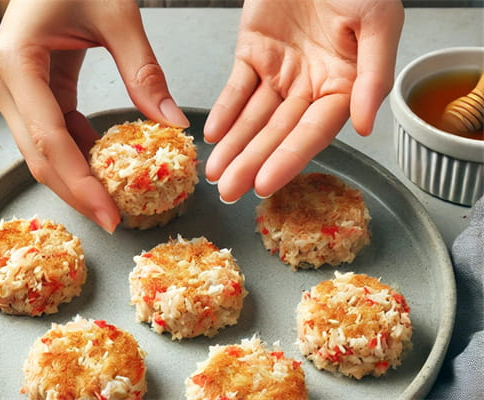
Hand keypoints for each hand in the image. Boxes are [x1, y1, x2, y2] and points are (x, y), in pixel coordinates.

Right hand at [0, 0, 188, 232]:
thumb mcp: (116, 15)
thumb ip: (144, 71)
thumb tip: (172, 124)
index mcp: (17, 62)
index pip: (48, 139)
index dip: (79, 184)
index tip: (109, 215)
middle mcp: (2, 81)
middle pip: (39, 155)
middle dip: (77, 192)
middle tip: (115, 220)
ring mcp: (9, 88)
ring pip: (41, 150)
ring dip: (77, 176)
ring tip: (115, 198)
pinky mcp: (26, 90)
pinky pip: (50, 133)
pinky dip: (77, 152)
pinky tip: (104, 163)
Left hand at [204, 0, 403, 202]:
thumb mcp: (378, 22)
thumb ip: (374, 76)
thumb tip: (366, 126)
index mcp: (344, 86)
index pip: (313, 132)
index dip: (288, 159)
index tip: (264, 185)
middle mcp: (310, 86)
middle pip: (277, 132)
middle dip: (252, 162)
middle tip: (229, 191)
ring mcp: (280, 71)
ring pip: (253, 116)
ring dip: (234, 144)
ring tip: (215, 172)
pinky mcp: (253, 52)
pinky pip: (236, 87)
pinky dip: (224, 110)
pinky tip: (213, 133)